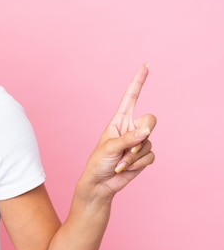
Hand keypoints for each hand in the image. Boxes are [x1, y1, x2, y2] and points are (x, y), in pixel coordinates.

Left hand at [82, 64, 156, 198]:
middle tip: (128, 147)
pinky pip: (150, 156)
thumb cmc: (98, 162)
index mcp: (119, 120)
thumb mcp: (109, 147)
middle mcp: (131, 128)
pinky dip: (137, 164)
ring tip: (119, 162)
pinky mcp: (143, 156)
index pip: (131, 97)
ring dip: (134, 156)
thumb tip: (147, 131)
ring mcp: (138, 142)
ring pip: (149, 142)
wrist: (100, 184)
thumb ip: (129, 139)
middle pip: (150, 120)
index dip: (138, 81)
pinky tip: (124, 168)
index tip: (146, 65)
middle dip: (142, 133)